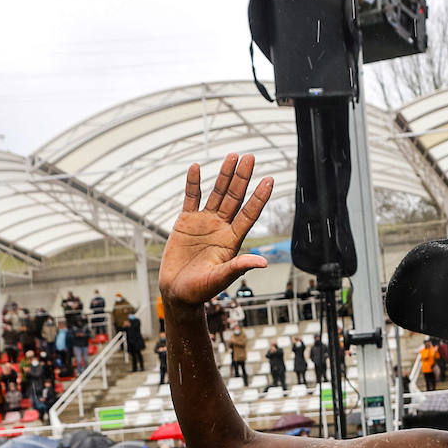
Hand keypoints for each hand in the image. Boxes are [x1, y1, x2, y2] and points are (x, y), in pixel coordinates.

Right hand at [159, 154, 271, 306]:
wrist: (177, 292)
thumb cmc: (201, 290)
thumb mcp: (220, 279)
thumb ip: (238, 267)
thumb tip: (263, 262)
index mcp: (233, 240)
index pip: (249, 214)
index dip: (259, 197)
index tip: (270, 180)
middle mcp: (221, 227)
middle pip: (235, 198)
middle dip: (242, 178)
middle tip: (251, 157)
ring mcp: (204, 222)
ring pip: (217, 194)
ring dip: (224, 176)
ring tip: (232, 156)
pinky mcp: (186, 222)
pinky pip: (191, 198)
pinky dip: (193, 183)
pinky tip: (196, 167)